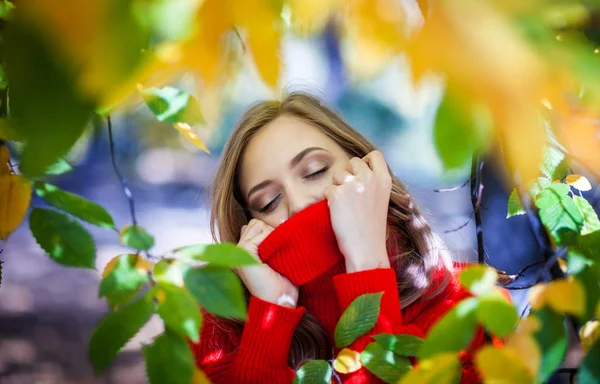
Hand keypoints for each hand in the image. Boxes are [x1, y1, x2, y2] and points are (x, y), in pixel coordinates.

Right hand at [235, 219, 298, 307]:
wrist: (280, 302)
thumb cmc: (283, 285)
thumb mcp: (278, 258)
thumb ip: (272, 241)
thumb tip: (282, 221)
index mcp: (243, 254)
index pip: (254, 227)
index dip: (270, 234)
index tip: (278, 252)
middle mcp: (236, 252)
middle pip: (255, 223)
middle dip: (270, 233)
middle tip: (277, 255)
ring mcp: (237, 252)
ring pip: (257, 224)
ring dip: (271, 236)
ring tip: (274, 256)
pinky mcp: (242, 252)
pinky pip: (261, 233)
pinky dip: (271, 240)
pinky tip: (272, 257)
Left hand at [324, 150, 391, 272]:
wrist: (365, 248)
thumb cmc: (373, 228)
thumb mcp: (382, 200)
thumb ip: (373, 183)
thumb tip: (359, 170)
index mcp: (384, 180)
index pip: (375, 155)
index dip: (366, 161)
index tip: (361, 172)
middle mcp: (369, 179)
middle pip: (353, 161)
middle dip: (349, 173)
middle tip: (351, 193)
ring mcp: (352, 185)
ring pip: (338, 174)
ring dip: (338, 186)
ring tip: (346, 206)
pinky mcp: (337, 194)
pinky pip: (328, 189)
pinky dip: (330, 199)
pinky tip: (339, 212)